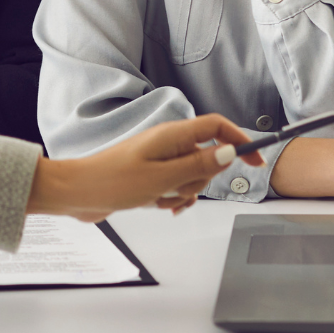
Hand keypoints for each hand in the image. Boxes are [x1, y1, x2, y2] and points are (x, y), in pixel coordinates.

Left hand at [26, 115, 263, 220]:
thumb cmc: (111, 181)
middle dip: (200, 179)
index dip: (240, 141)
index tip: (256, 161)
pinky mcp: (151, 174)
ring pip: (191, 176)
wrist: (77, 192)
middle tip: (177, 189)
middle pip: (207, 157)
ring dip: (182, 193)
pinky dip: (172, 198)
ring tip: (159, 198)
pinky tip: (159, 206)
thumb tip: (229, 153)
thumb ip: (198, 165)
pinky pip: (175, 186)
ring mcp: (159, 159)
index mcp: (172, 135)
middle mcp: (167, 144)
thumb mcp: (162, 178)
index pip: (217, 127)